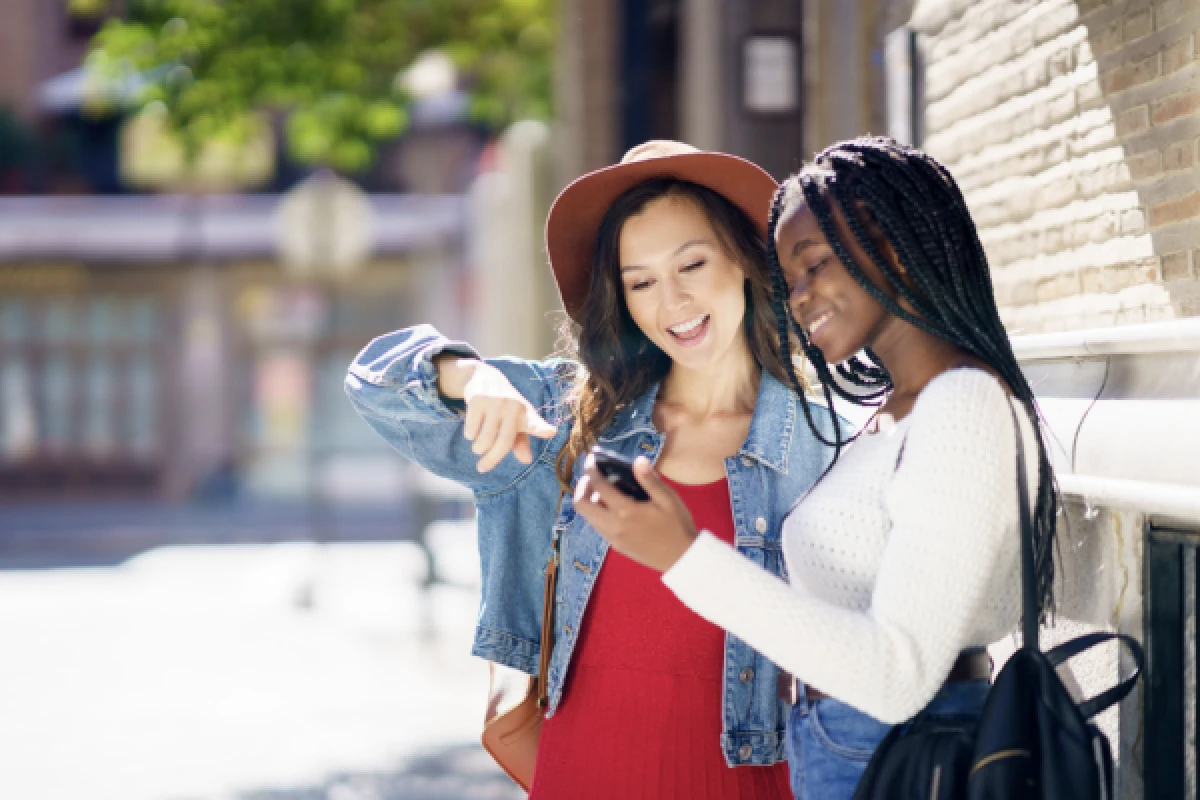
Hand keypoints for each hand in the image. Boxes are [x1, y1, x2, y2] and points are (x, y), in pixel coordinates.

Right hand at [460, 362, 556, 471]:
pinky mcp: (478, 400)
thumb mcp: (515, 421)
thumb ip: (521, 441)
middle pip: (504, 442)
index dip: (542, 428)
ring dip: (478, 448)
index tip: (550, 432)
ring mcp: (496, 402)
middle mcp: (513, 407)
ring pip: (485, 438)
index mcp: (526, 414)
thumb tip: (527, 460)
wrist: (486, 378)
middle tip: (482, 468)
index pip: (535, 423)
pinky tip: (472, 432)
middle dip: (491, 459)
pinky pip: (471, 429)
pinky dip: (470, 435)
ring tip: (478, 448)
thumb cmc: (505, 407)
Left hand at [573, 454, 698, 572]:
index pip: (598, 486)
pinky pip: (599, 528)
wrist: (682, 557)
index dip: (591, 469)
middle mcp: (614, 525)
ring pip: (588, 518)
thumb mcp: (667, 499)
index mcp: (626, 511)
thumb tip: (637, 459)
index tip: (591, 459)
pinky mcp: (617, 547)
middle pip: (581, 505)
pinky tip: (614, 509)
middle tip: (592, 478)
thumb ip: (650, 480)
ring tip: (603, 492)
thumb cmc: (677, 526)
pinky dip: (598, 514)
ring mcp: (613, 538)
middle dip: (582, 488)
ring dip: (590, 502)